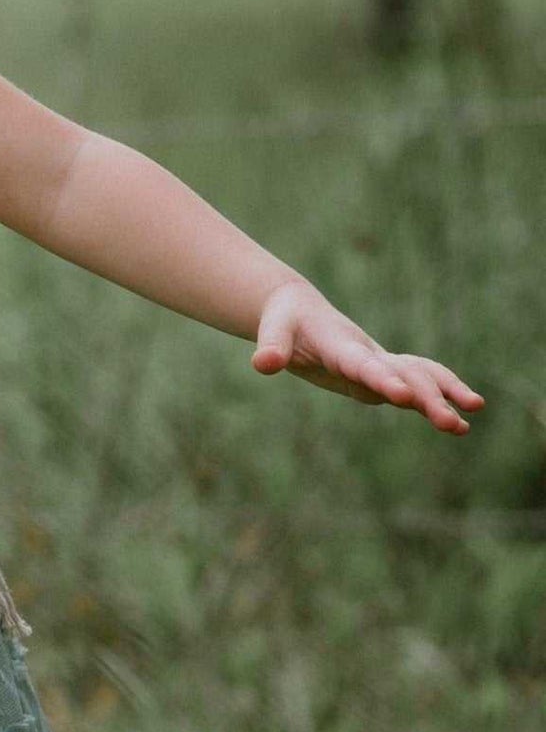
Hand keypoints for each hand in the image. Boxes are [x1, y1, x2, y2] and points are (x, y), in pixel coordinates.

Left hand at [250, 278, 483, 433]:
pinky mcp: (379, 371)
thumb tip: (263, 363)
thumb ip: (271, 347)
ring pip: (418, 376)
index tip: (404, 397)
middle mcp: (367, 353)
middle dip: (428, 398)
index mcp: (341, 346)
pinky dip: (438, 392)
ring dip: (443, 395)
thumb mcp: (272, 332)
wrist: (299, 307)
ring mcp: (377, 362)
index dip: (383, 380)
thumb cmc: (284, 321)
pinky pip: (415, 380)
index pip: (365, 365)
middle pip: (403, 375)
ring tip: (468, 421)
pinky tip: (458, 415)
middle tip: (453, 423)